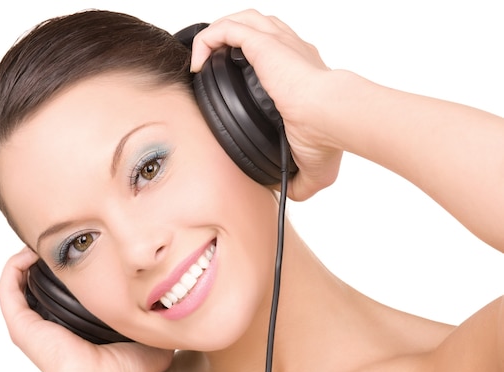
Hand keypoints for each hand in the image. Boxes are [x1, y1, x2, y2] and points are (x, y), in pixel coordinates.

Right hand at [0, 247, 173, 371]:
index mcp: (74, 324)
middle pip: (41, 280)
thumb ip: (163, 327)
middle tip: (64, 235)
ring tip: (43, 237)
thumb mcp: (149, 345)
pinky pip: (7, 287)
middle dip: (50, 255)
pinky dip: (14, 266)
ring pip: (20, 280)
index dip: (74, 266)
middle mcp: (50, 321)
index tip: (87, 245)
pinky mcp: (19, 322)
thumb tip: (184, 312)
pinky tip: (29, 251)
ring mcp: (31, 321)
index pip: (68, 289)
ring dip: (28, 256)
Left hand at [191, 9, 342, 200]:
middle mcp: (292, 51)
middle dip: (234, 42)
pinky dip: (209, 38)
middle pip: (259, 30)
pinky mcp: (264, 42)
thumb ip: (300, 180)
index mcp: (303, 73)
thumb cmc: (328, 136)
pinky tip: (199, 60)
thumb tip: (288, 192)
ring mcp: (279, 43)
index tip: (232, 87)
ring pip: (245, 20)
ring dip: (220, 34)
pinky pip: (228, 28)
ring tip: (204, 59)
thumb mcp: (314, 167)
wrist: (332, 117)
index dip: (254, 63)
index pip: (278, 55)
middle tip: (214, 66)